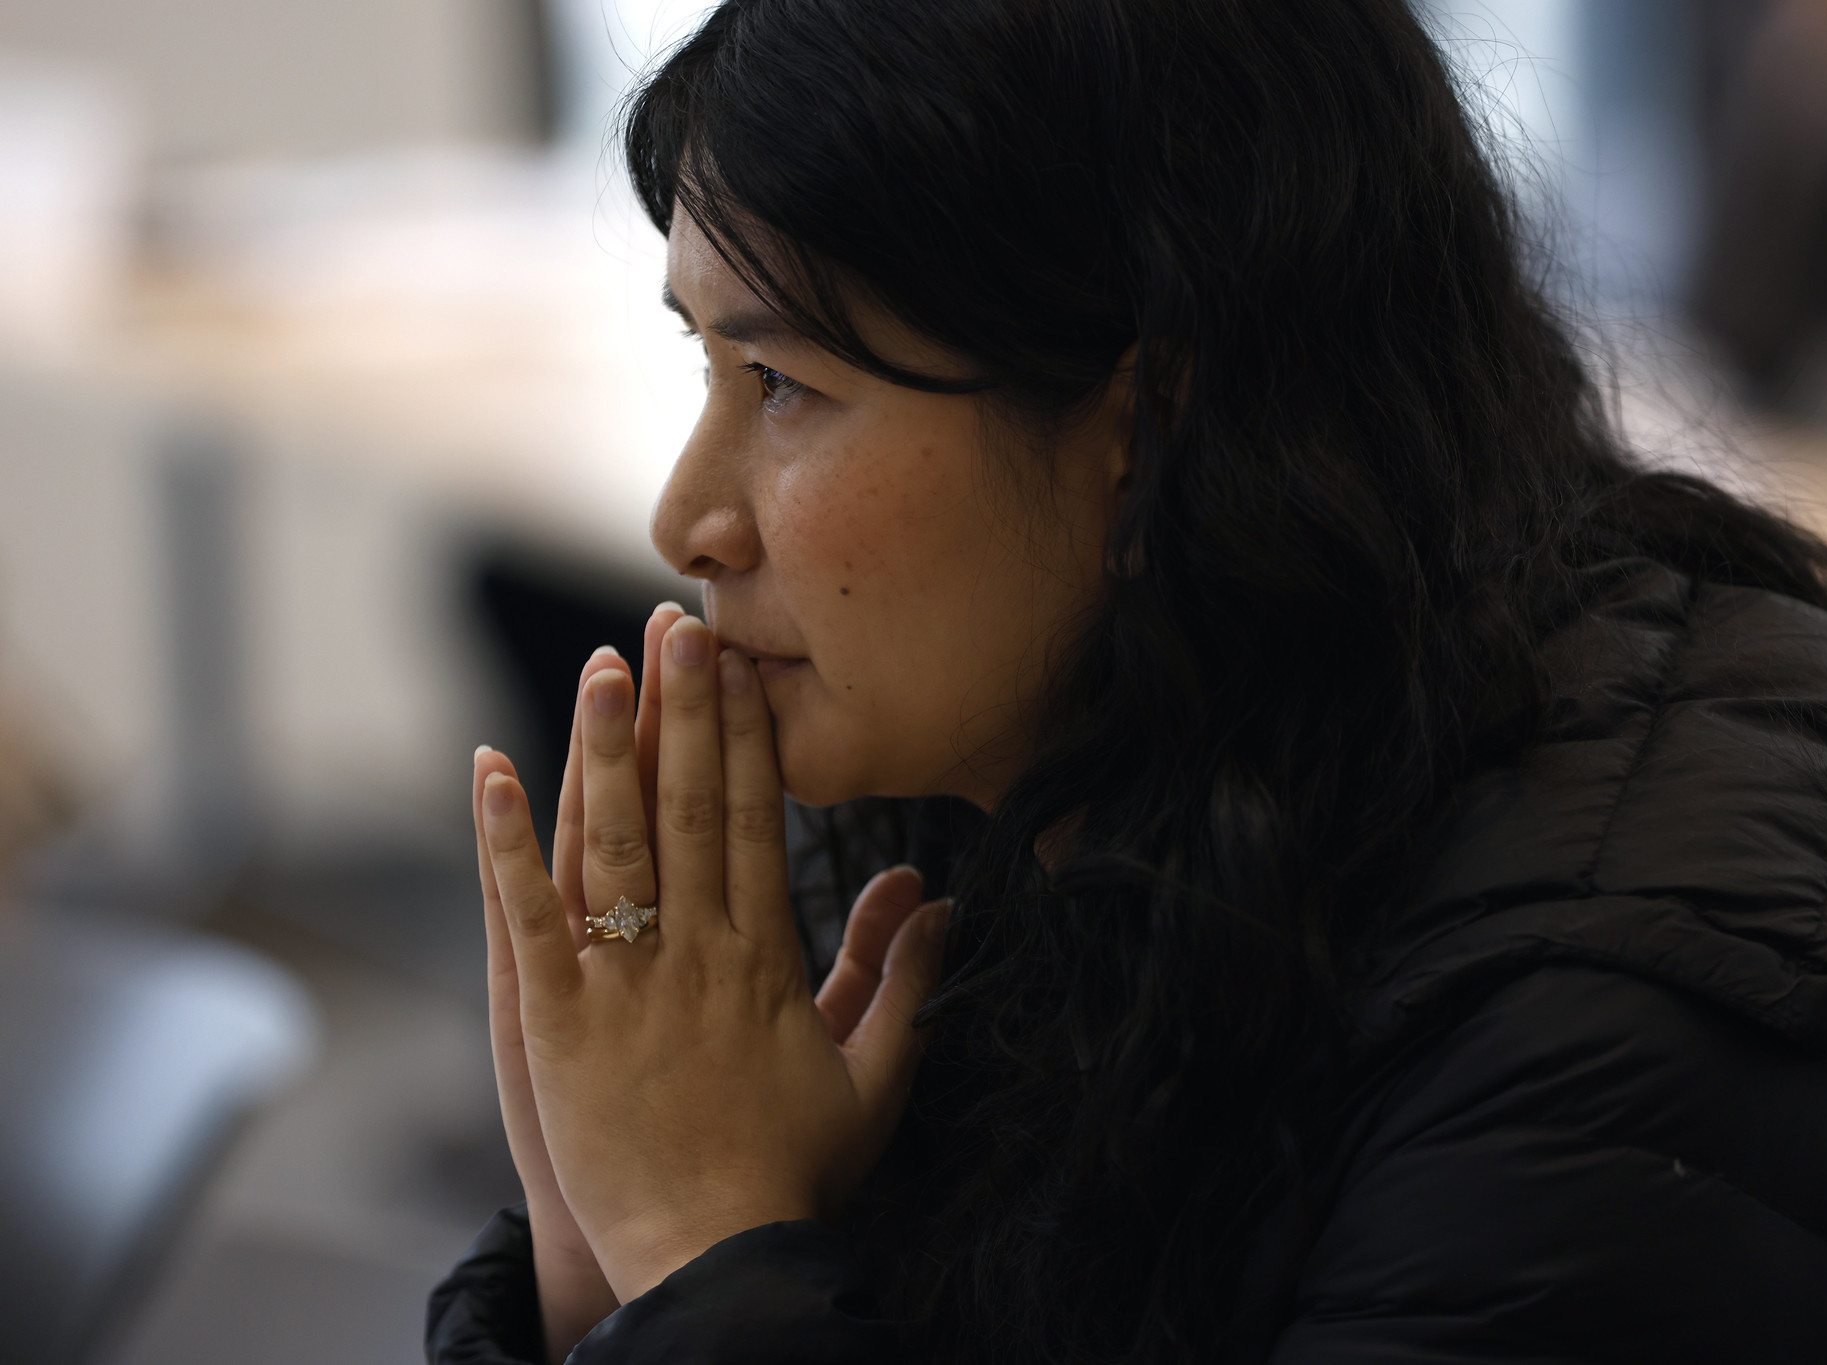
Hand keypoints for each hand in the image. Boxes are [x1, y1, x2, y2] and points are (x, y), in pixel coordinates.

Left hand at [476, 611, 949, 1304]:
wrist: (717, 1256)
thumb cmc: (795, 1173)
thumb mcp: (874, 1077)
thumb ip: (901, 979)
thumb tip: (933, 896)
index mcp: (767, 958)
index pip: (756, 820)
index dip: (745, 737)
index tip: (742, 665)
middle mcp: (697, 952)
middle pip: (688, 807)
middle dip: (685, 709)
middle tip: (680, 622)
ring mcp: (623, 981)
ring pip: (612, 841)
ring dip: (604, 746)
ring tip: (602, 663)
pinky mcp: (555, 1020)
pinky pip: (529, 914)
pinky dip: (506, 840)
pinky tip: (490, 768)